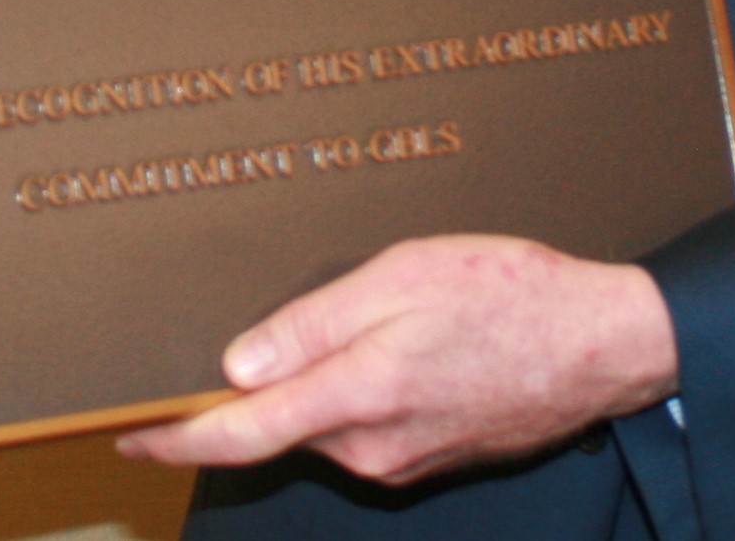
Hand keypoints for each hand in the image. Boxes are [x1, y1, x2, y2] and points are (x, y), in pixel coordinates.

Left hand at [116, 235, 677, 484]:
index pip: (242, 434)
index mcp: (357, 394)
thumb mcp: (405, 277)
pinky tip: (407, 342)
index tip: (133, 432)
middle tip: (265, 326)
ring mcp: (403, 457)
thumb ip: (316, 323)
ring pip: (330, 420)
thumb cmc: (510, 294)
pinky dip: (364, 389)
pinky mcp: (432, 453)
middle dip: (263, 385)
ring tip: (369, 314)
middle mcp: (371, 445)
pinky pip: (371, 424)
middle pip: (286, 422)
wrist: (601, 344)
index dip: (179, 437)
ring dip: (325, 380)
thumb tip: (238, 366)